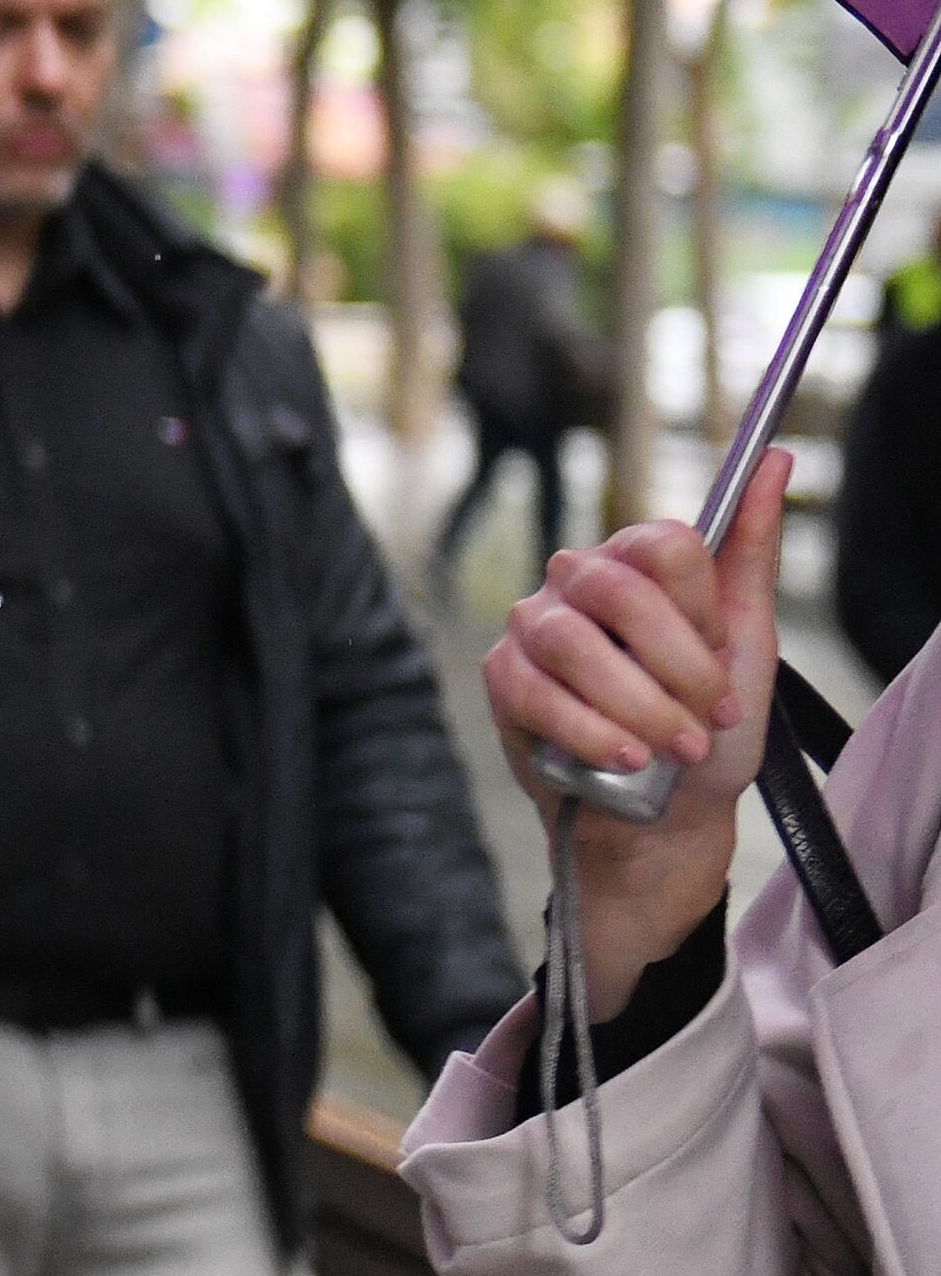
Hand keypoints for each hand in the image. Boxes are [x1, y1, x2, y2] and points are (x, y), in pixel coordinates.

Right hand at [480, 448, 785, 1018]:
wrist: (664, 815)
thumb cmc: (707, 728)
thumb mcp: (749, 642)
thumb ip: (752, 551)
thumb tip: (773, 459)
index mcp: (638, 561)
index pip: (663, 545)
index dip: (698, 615)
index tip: (723, 670)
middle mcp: (578, 580)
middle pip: (616, 588)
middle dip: (673, 666)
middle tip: (705, 720)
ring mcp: (533, 626)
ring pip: (572, 643)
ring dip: (636, 707)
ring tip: (672, 751)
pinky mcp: (502, 678)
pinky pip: (534, 692)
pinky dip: (590, 732)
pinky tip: (624, 759)